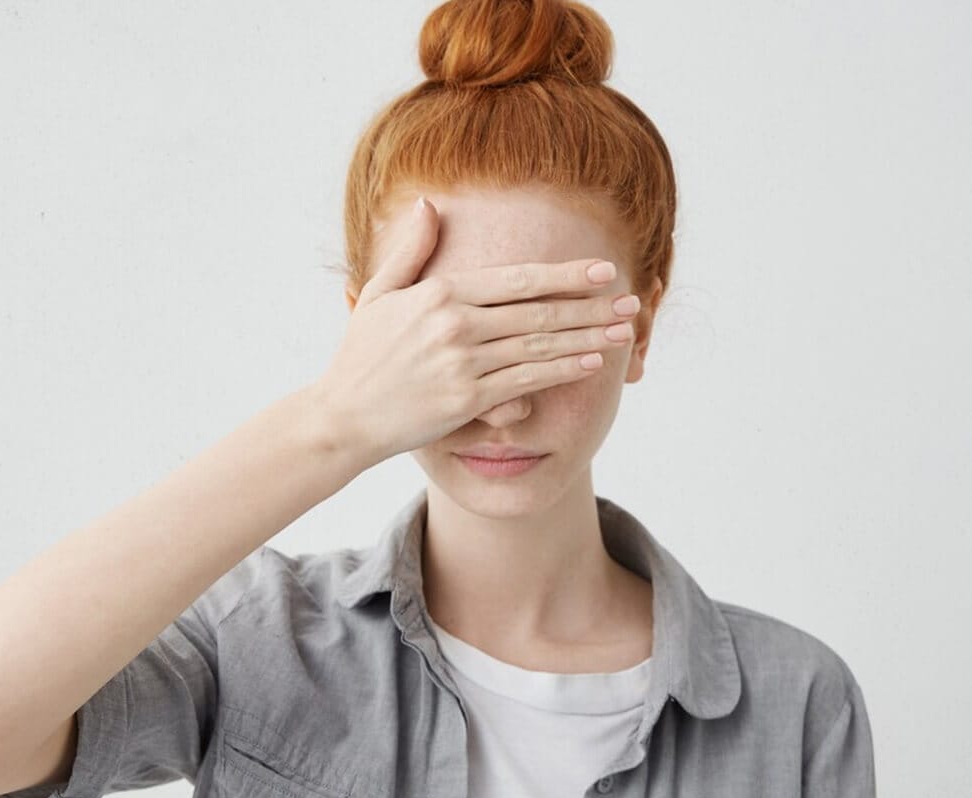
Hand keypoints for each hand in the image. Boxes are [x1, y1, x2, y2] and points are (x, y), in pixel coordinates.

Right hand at [315, 197, 637, 466]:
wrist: (342, 416)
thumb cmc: (362, 356)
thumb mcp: (381, 293)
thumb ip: (410, 250)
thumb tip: (426, 204)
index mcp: (440, 293)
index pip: (518, 280)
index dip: (566, 275)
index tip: (603, 271)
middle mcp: (455, 324)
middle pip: (539, 312)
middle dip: (591, 306)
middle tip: (631, 301)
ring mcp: (462, 362)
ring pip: (539, 347)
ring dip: (587, 338)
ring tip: (623, 332)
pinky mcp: (465, 399)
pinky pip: (525, 382)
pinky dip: (562, 372)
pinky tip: (590, 364)